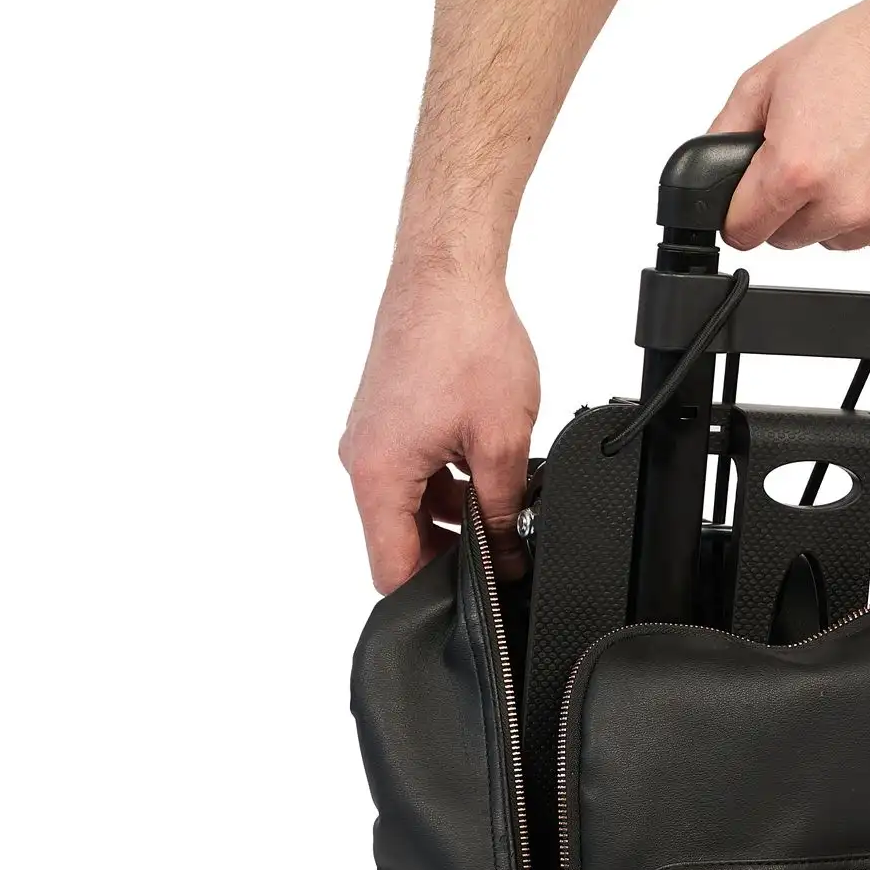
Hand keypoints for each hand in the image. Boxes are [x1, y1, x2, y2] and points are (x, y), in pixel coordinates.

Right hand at [340, 258, 538, 593]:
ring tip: (503, 493)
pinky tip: (486, 463)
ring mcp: (371, 438)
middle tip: (505, 546)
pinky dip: (444, 478)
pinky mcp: (385, 418)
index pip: (391, 569)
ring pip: (409, 504)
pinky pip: (410, 470)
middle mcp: (361, 459)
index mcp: (377, 474)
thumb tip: (508, 554)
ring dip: (453, 510)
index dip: (434, 594)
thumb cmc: (465, 339)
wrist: (446, 273)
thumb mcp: (501, 440)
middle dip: (452, 549)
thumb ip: (503, 509)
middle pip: (399, 539)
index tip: (477, 597)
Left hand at [711, 0, 869, 250]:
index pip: (743, 232)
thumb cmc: (866, 49)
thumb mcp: (769, 77)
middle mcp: (844, 202)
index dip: (744, 212)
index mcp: (797, 170)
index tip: (754, 199)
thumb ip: (727, 132)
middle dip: (794, 206)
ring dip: (843, 207)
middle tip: (818, 156)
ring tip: (860, 152)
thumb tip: (709, 170)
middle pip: (791, 238)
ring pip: (840, 238)